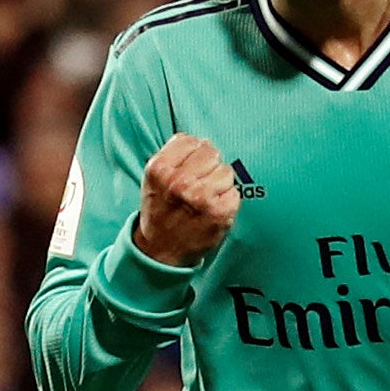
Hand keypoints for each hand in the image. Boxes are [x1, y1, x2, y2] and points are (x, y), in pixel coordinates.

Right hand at [132, 134, 236, 265]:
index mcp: (160, 169)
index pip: (191, 141)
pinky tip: (214, 209)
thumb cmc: (161, 210)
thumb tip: (203, 142)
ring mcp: (201, 198)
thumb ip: (174, 156)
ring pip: (226, 171)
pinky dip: (228, 199)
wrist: (161, 249)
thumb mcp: (155, 178)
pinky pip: (234, 192)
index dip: (194, 153)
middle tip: (199, 184)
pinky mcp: (220, 213)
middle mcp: (179, 182)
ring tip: (206, 197)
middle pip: (212, 153)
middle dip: (209, 166)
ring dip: (220, 183)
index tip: (190, 167)